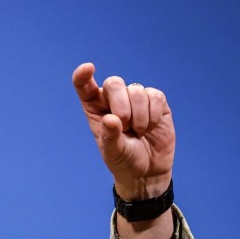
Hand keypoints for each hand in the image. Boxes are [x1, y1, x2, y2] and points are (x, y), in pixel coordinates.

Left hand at [72, 62, 174, 198]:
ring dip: (139, 115)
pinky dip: (154, 114)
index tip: (88, 68)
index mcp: (96, 110)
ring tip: (138, 132)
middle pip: (114, 83)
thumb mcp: (113, 153)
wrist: (148, 170)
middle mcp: (114, 101)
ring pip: (136, 90)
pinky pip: (156, 95)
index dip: (83, 75)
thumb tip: (111, 119)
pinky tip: (151, 127)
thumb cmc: (124, 161)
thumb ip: (110, 136)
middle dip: (120, 104)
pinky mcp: (156, 102)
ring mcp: (135, 99)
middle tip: (125, 126)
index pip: (85, 87)